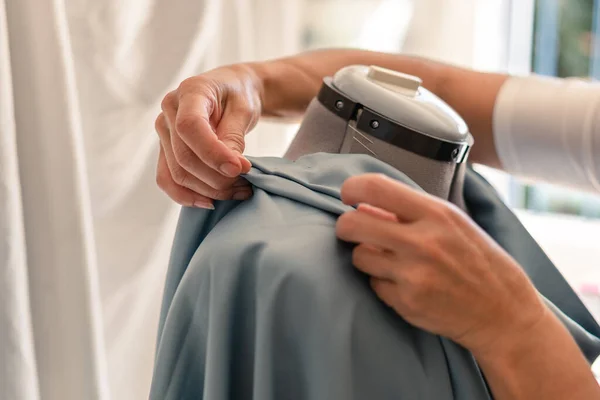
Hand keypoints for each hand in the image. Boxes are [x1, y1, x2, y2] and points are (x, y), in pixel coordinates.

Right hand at [155, 65, 259, 208]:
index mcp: (190, 92)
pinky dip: (188, 196)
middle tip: (247, 184)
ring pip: (178, 174)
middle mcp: (169, 111)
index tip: (240, 169)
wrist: (231, 91)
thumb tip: (230, 168)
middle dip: (217, 178)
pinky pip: (167, 180)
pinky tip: (211, 202)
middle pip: (185, 157)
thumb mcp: (244, 109)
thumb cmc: (239, 96)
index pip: (190, 127)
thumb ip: (234, 136)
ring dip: (209, 190)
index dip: (213, 153)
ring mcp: (164, 132)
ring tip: (239, 191)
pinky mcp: (166, 150)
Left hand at [335, 174, 547, 356]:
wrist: (503, 311)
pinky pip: (373, 285)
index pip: (374, 187)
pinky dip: (382, 283)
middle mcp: (422, 242)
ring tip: (389, 260)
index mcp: (435, 213)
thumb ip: (408, 210)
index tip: (348, 195)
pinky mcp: (407, 302)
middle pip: (353, 224)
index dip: (351, 189)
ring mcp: (413, 274)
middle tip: (351, 230)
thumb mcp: (451, 223)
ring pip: (358, 256)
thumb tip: (362, 205)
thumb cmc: (476, 260)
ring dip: (366, 257)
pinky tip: (405, 283)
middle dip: (345, 226)